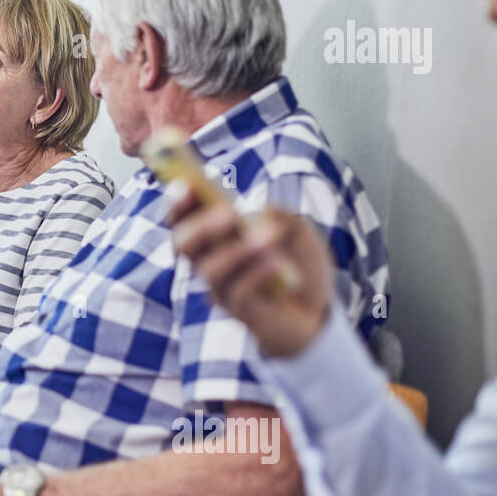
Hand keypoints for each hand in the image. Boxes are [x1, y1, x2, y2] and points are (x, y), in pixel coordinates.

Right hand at [170, 187, 330, 357]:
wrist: (317, 310)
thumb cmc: (299, 265)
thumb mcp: (297, 230)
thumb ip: (278, 215)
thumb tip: (260, 213)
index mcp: (216, 236)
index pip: (183, 218)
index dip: (179, 202)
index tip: (187, 184)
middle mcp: (210, 261)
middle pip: (182, 245)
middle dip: (200, 226)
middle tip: (228, 214)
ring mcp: (223, 288)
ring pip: (209, 271)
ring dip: (236, 251)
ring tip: (268, 237)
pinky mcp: (241, 311)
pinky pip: (238, 292)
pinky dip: (256, 273)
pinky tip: (278, 264)